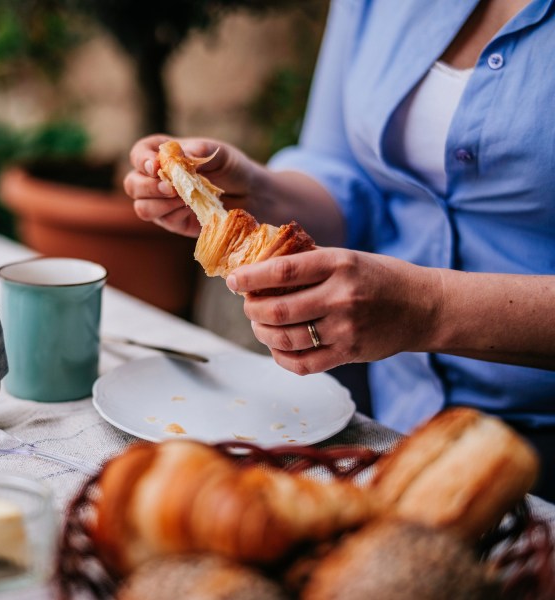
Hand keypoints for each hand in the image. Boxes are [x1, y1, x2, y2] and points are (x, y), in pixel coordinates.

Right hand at [123, 134, 253, 236]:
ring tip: (183, 199)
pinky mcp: (173, 221)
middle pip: (132, 183)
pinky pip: (162, 220)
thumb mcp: (219, 153)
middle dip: (148, 187)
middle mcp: (157, 178)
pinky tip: (191, 208)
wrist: (251, 194)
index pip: (139, 154)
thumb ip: (197, 152)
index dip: (142, 160)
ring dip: (159, 204)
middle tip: (171, 189)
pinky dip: (175, 214)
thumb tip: (179, 155)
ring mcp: (162, 202)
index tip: (156, 166)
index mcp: (163, 154)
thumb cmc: (232, 168)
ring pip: (141, 207)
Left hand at [226, 248, 442, 374]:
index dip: (250, 277)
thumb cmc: (378, 277)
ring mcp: (346, 328)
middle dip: (252, 309)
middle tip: (247, 305)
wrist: (423, 307)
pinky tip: (277, 347)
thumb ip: (308, 261)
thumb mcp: (347, 257)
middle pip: (278, 310)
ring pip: (286, 338)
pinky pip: (303, 364)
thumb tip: (260, 260)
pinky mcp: (350, 354)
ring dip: (262, 333)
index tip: (233, 280)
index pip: (282, 270)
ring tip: (259, 325)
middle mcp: (341, 296)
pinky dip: (281, 357)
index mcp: (339, 264)